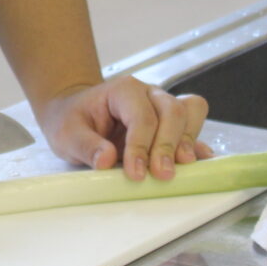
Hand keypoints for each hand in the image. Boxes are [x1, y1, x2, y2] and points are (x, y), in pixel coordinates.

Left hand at [33, 75, 211, 179]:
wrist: (75, 113)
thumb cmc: (72, 120)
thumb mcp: (67, 133)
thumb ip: (85, 145)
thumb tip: (106, 160)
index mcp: (123, 90)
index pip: (141, 116)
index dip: (141, 146)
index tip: (136, 173)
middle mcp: (148, 94)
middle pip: (172, 111)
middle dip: (168, 145)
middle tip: (161, 174)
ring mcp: (163, 106)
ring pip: (190, 112)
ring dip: (188, 140)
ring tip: (182, 166)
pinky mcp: (171, 124)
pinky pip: (193, 127)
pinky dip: (197, 145)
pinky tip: (199, 163)